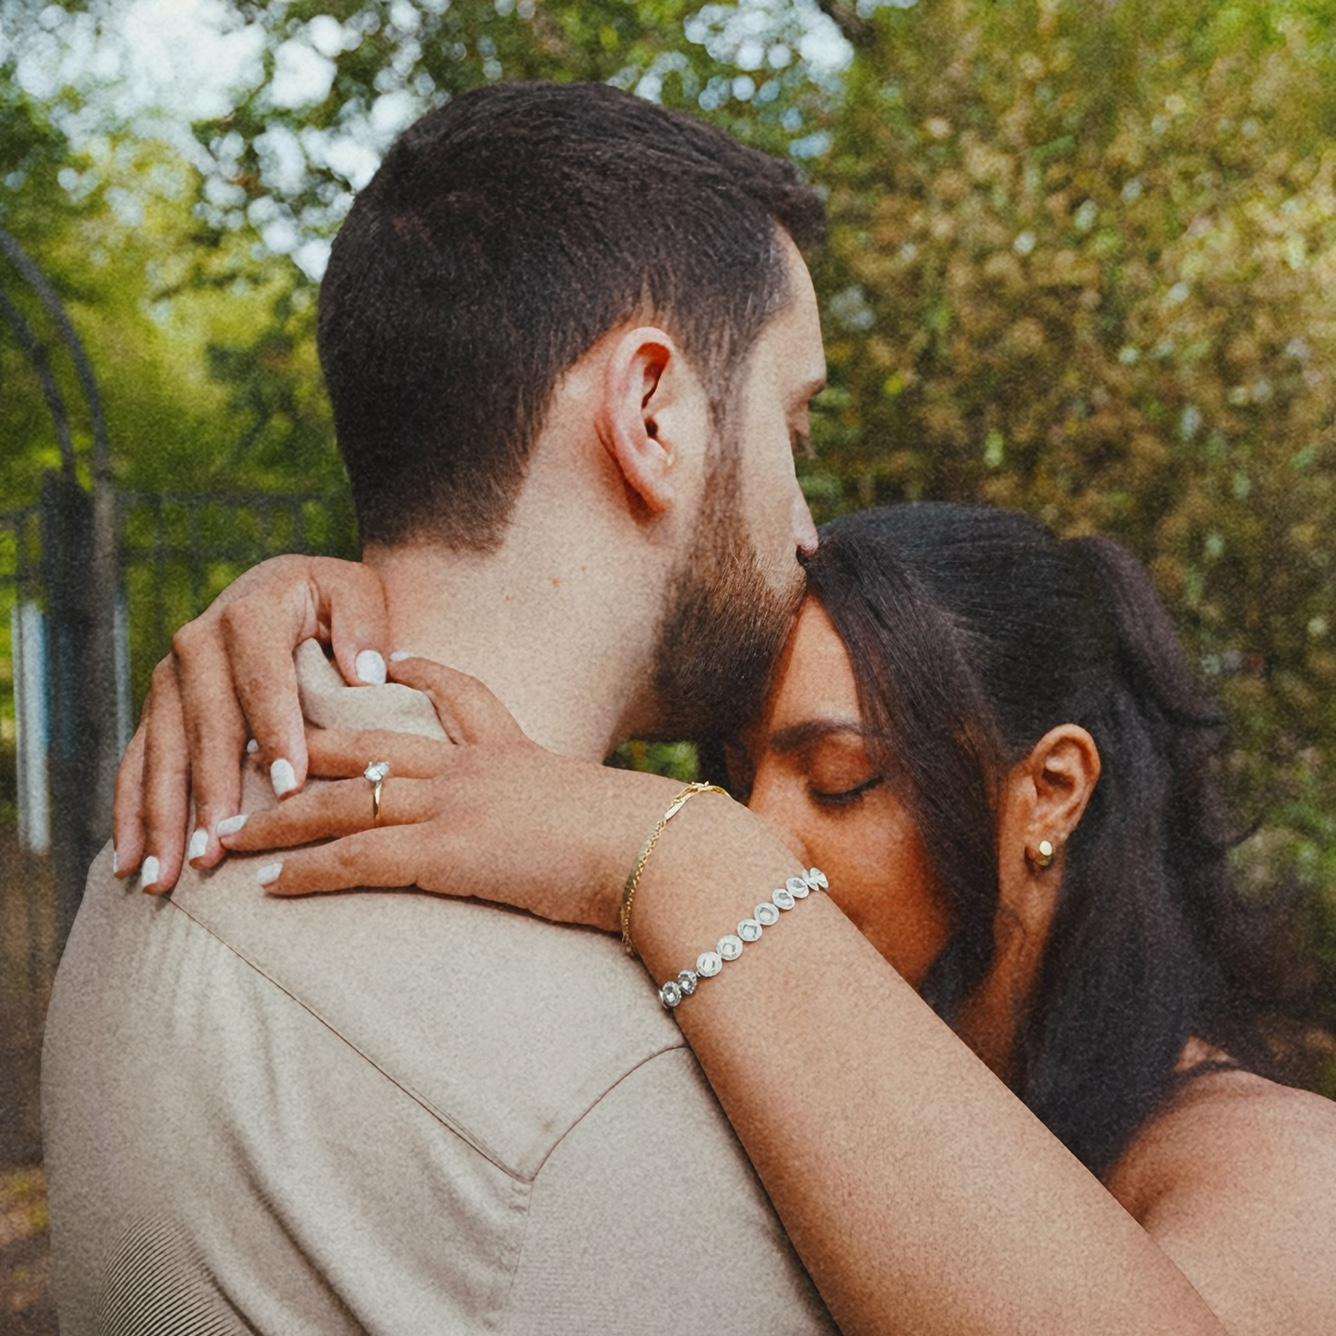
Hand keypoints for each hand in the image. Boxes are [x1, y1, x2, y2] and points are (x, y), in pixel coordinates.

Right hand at [114, 555, 391, 894]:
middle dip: (209, 794)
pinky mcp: (158, 707)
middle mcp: (198, 644)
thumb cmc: (331, 601)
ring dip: (161, 818)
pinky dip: (130, 813)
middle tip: (216, 854)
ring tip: (166, 877)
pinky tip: (129, 862)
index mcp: (250, 615)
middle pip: (205, 727)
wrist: (285, 587)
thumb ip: (364, 624)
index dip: (276, 733)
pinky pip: (137, 763)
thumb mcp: (357, 593)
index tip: (290, 788)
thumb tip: (364, 674)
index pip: (265, 682)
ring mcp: (171, 678)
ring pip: (162, 753)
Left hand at [218, 656, 657, 932]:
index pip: (461, 695)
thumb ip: (590, 814)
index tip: (391, 662)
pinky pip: (356, 857)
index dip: (421, 675)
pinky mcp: (446, 852)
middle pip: (368, 744)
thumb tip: (614, 835)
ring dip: (279, 818)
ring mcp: (454, 805)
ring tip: (230, 833)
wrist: (658, 850)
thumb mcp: (614, 812)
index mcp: (516, 752)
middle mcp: (473, 767)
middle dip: (304, 749)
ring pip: (343, 799)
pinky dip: (307, 871)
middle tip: (254, 753)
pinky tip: (270, 886)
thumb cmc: (653, 840)